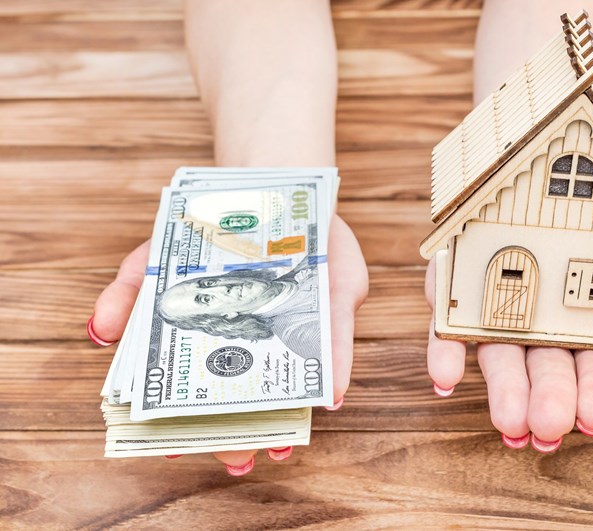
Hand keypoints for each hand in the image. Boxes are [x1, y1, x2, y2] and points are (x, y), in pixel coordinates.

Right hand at [89, 214, 367, 472]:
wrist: (264, 185)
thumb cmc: (209, 231)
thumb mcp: (157, 255)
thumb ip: (128, 290)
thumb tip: (99, 331)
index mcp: (209, 339)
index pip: (196, 393)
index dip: (187, 425)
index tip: (175, 451)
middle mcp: (254, 342)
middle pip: (246, 399)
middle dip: (239, 435)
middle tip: (234, 460)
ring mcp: (296, 328)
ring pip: (295, 384)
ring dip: (290, 420)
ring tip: (279, 448)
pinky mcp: (334, 308)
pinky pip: (337, 344)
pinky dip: (337, 370)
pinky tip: (331, 396)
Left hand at [424, 251, 592, 452]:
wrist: (542, 179)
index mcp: (589, 327)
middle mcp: (542, 326)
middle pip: (545, 368)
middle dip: (549, 398)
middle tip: (548, 426)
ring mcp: (496, 310)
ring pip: (500, 356)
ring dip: (504, 388)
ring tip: (510, 421)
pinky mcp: (457, 291)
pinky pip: (447, 326)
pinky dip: (445, 353)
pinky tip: (446, 379)